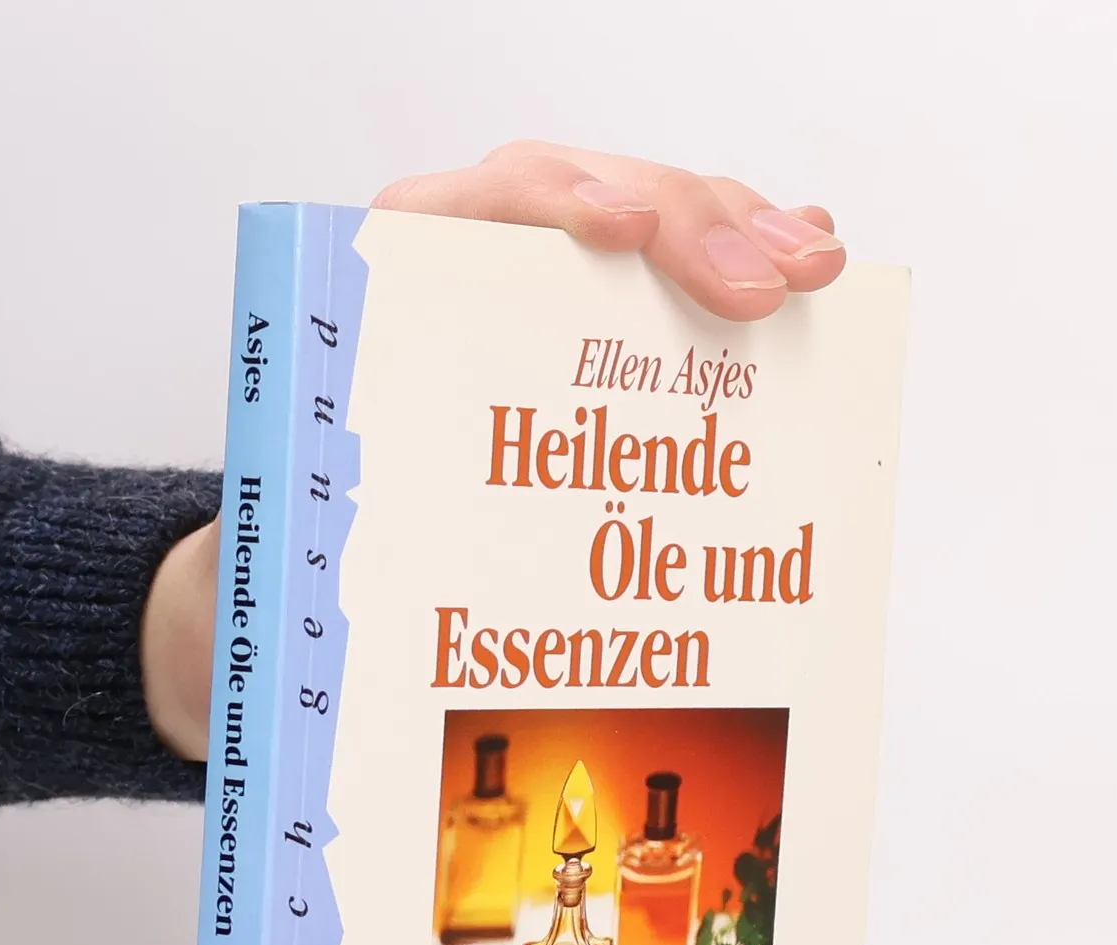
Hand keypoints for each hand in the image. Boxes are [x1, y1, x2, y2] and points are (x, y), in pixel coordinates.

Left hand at [142, 144, 844, 759]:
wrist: (309, 559)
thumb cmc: (312, 543)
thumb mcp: (304, 534)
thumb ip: (331, 529)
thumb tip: (328, 572)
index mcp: (398, 285)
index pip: (489, 203)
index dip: (567, 202)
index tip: (629, 230)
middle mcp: (476, 264)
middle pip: (600, 200)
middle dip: (694, 229)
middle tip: (766, 287)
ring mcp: (546, 286)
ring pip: (659, 224)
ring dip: (744, 241)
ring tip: (813, 273)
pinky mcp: (595, 324)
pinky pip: (680, 274)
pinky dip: (744, 265)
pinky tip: (806, 273)